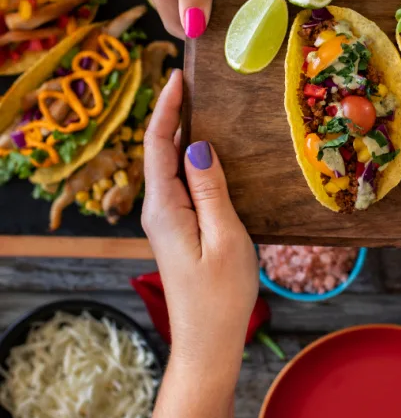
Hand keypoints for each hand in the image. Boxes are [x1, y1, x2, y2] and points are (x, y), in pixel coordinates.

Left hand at [142, 69, 257, 374]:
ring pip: (171, 166)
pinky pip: (182, 182)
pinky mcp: (179, 228)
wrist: (208, 340)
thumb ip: (211, 189)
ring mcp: (168, 220)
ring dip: (182, 134)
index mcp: (165, 208)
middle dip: (172, 114)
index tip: (177, 77)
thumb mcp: (225, 236)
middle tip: (194, 83)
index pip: (157, 146)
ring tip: (202, 105)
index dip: (166, 109)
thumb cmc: (222, 294)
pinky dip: (192, 158)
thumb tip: (199, 145)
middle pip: (159, 151)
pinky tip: (211, 150)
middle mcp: (159, 210)